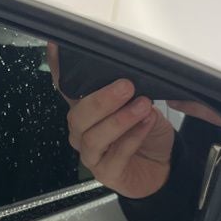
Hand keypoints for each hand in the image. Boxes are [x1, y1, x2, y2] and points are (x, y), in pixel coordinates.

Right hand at [48, 43, 174, 198]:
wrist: (164, 165)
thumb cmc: (146, 132)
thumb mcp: (140, 103)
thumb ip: (129, 91)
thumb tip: (127, 73)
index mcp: (85, 111)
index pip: (66, 88)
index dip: (58, 69)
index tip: (56, 46)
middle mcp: (82, 133)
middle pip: (78, 115)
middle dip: (102, 100)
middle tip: (126, 86)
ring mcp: (91, 155)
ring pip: (94, 137)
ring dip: (120, 120)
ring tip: (143, 106)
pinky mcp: (106, 173)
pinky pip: (115, 155)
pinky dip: (132, 138)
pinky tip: (146, 124)